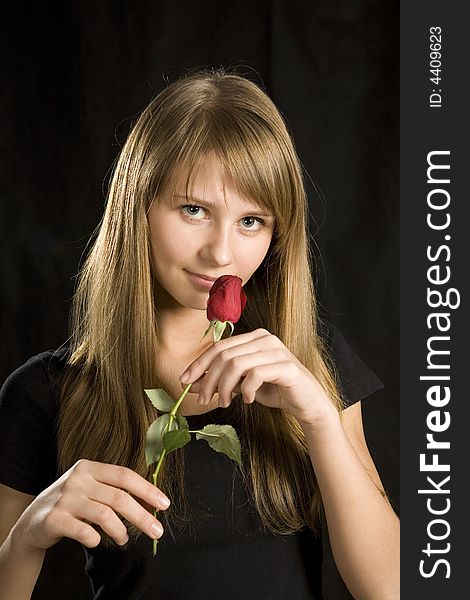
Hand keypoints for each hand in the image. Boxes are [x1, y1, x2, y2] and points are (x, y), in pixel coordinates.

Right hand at [12, 459, 170, 549]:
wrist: (32, 521)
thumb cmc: (70, 504)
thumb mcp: (89, 488)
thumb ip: (113, 490)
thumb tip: (150, 502)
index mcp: (89, 467)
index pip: (124, 475)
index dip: (147, 489)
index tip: (164, 503)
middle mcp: (77, 479)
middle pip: (119, 497)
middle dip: (142, 516)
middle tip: (157, 531)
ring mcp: (65, 498)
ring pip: (104, 515)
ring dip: (120, 531)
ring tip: (123, 540)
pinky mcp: (54, 519)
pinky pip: (84, 531)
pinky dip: (96, 539)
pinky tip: (98, 541)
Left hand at [180, 328, 336, 426]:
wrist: (306, 402)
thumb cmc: (274, 390)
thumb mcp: (242, 384)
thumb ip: (220, 379)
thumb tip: (191, 382)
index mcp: (253, 338)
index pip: (218, 347)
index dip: (198, 364)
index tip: (184, 381)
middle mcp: (264, 338)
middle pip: (224, 355)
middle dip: (208, 380)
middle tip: (204, 400)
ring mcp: (276, 350)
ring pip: (236, 364)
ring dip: (225, 387)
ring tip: (224, 403)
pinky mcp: (286, 366)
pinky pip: (255, 375)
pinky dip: (246, 390)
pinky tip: (248, 400)